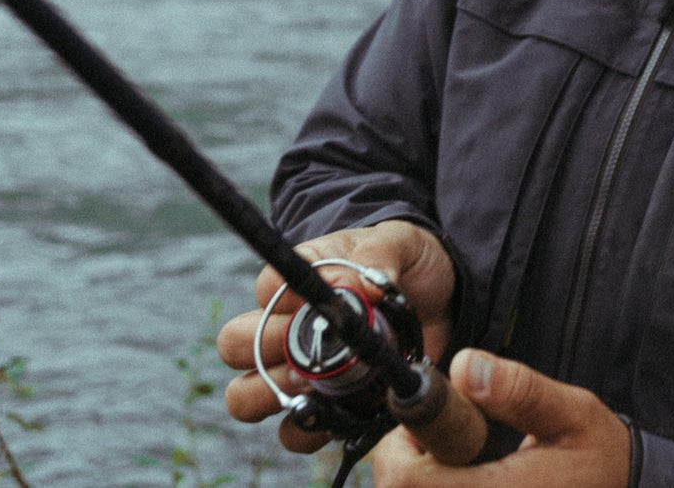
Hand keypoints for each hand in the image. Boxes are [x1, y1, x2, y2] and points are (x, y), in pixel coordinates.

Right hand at [217, 220, 456, 452]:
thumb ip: (381, 253)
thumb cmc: (408, 262)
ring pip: (244, 394)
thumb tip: (358, 287)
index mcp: (302, 277)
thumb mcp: (402, 242)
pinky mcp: (323, 405)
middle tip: (311, 349)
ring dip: (271, 396)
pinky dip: (311, 430)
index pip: (267, 285)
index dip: (288, 296)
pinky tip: (342, 414)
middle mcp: (286, 324)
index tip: (332, 297)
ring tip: (315, 386)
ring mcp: (298, 369)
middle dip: (263, 350)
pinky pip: (293, 431)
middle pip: (234, 343)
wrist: (438, 298)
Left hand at [371, 350, 630, 486]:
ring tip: (456, 451)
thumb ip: (519, 391)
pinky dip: (434, 484)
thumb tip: (462, 367)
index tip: (430, 417)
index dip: (401, 444)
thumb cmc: (598, 453)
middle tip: (443, 430)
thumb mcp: (572, 412)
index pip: (408, 482)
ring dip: (418, 476)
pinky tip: (461, 470)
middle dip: (405, 458)